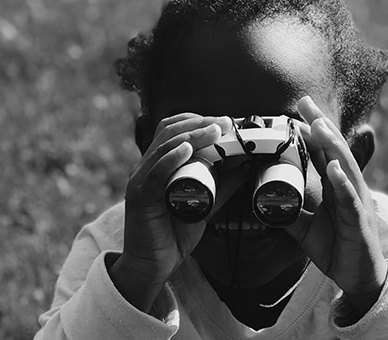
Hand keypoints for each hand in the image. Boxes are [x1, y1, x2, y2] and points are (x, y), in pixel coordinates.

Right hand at [109, 113, 232, 311]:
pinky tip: (188, 149)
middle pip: (169, 130)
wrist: (153, 267)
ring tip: (216, 130)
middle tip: (226, 122)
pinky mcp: (140, 197)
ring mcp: (140, 180)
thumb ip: (222, 186)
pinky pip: (155, 173)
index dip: (199, 120)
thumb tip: (247, 167)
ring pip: (164, 146)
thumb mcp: (206, 204)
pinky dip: (172, 158)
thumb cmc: (174, 235)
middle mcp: (146, 167)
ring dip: (192, 134)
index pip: (174, 129)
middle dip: (200, 122)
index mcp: (159, 164)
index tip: (227, 122)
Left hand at [285, 96, 387, 317]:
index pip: (324, 152)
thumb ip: (288, 211)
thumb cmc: (336, 248)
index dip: (312, 130)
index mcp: (336, 187)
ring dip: (332, 145)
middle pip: (335, 151)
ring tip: (319, 125)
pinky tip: (334, 168)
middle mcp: (348, 188)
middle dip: (321, 125)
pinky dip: (342, 182)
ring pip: (345, 168)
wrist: (358, 279)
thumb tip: (262, 199)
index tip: (297, 110)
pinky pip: (350, 199)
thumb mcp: (304, 227)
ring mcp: (356, 203)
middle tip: (305, 102)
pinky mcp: (359, 222)